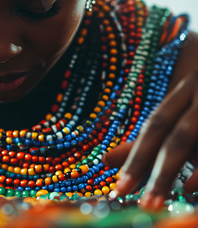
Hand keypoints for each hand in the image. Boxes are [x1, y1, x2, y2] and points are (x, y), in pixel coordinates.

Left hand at [104, 71, 197, 210]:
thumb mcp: (176, 117)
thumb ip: (143, 141)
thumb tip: (105, 161)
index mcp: (186, 89)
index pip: (155, 126)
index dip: (137, 158)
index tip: (120, 188)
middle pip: (179, 138)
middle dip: (161, 173)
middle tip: (146, 204)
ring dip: (190, 176)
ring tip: (169, 200)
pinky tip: (193, 188)